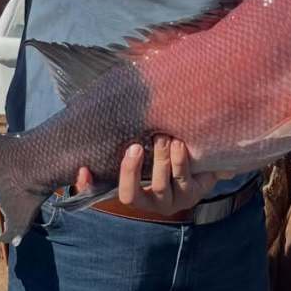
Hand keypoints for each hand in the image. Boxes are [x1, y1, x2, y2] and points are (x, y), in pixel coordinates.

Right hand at [76, 136, 229, 216]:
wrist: (206, 154)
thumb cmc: (167, 143)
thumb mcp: (146, 138)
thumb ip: (130, 127)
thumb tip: (117, 90)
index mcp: (129, 187)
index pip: (99, 194)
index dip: (87, 187)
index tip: (83, 168)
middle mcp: (147, 201)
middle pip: (130, 195)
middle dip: (132, 171)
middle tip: (136, 146)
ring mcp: (170, 201)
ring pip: (159, 187)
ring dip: (160, 161)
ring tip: (163, 139)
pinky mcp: (192, 195)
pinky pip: (183, 181)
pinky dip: (179, 161)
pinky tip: (179, 144)